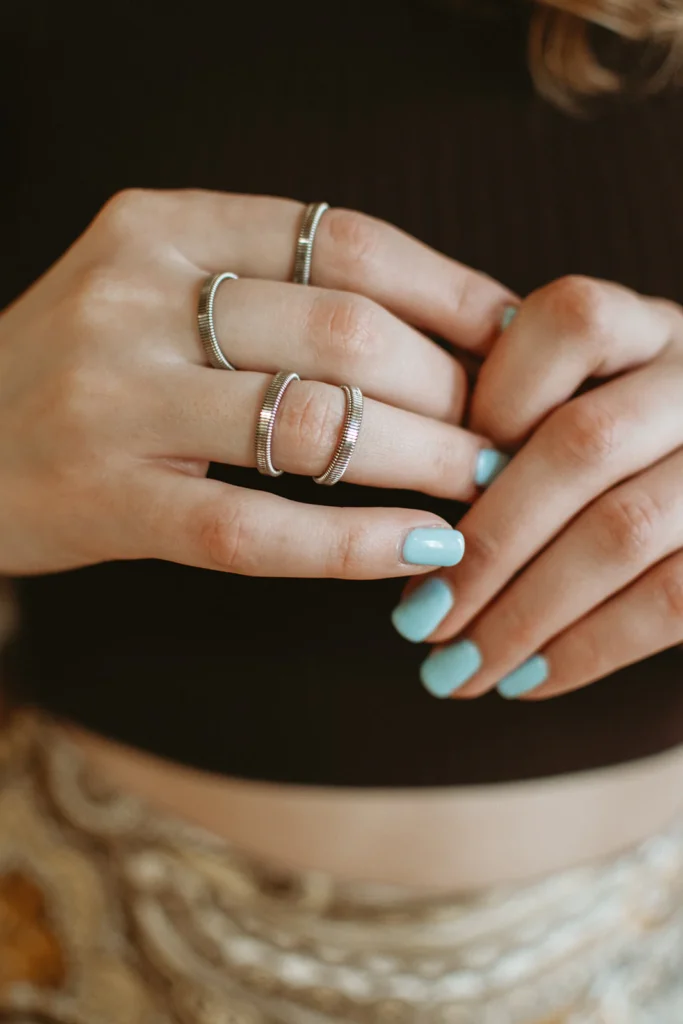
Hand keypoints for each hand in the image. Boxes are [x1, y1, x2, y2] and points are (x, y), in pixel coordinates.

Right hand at [0, 189, 512, 578]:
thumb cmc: (88, 374)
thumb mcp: (161, 294)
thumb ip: (271, 293)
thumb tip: (440, 329)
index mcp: (161, 228)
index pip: (343, 238)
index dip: (449, 290)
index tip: (514, 339)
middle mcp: (133, 298)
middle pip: (346, 331)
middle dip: (452, 389)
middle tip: (503, 431)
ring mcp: (112, 398)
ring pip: (313, 425)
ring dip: (425, 459)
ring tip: (483, 486)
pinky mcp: (103, 497)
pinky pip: (255, 526)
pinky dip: (354, 543)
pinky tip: (421, 550)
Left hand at [390, 275, 682, 696]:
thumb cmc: (628, 458)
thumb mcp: (590, 405)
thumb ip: (521, 422)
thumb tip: (422, 512)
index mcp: (652, 329)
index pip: (569, 322)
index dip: (492, 403)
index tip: (436, 477)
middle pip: (582, 447)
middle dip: (486, 547)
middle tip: (416, 621)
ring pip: (622, 532)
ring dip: (522, 614)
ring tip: (454, 670)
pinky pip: (671, 601)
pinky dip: (587, 649)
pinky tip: (525, 679)